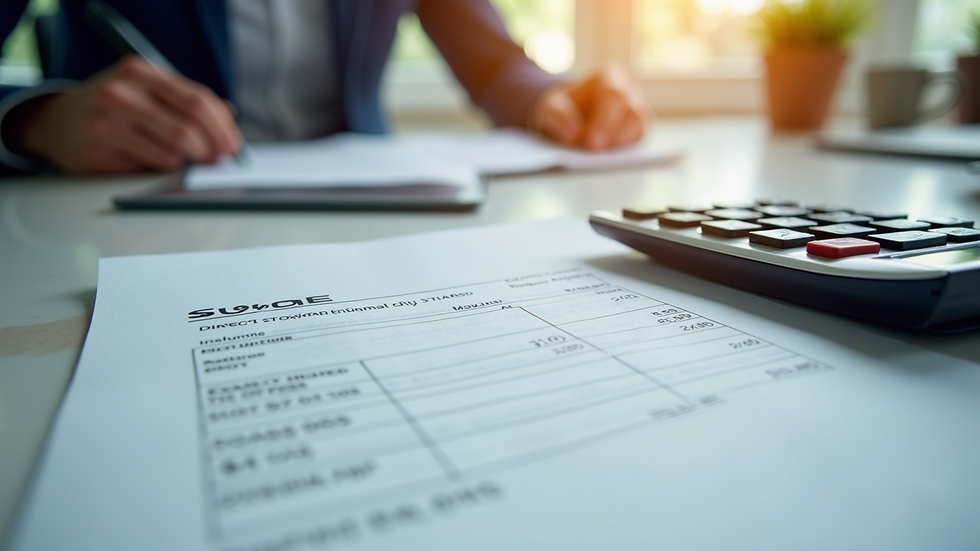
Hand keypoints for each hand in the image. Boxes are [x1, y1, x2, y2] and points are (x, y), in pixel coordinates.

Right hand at [17, 56, 241, 173]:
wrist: (58, 122)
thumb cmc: (114, 107)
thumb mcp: (147, 91)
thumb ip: (187, 101)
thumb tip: (229, 120)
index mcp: (140, 72)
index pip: (197, 100)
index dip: (222, 127)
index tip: (233, 146)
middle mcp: (120, 93)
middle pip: (187, 130)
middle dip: (210, 151)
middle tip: (216, 161)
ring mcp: (105, 123)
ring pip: (170, 155)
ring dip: (185, 163)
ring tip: (182, 159)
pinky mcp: (97, 153)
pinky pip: (147, 170)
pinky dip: (159, 171)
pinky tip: (151, 162)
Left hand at [530, 63, 649, 150]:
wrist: (568, 116)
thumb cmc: (562, 109)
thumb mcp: (550, 107)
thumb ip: (558, 115)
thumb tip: (574, 133)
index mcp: (607, 77)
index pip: (613, 96)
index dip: (605, 120)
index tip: (592, 142)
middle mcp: (626, 89)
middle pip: (630, 109)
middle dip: (613, 133)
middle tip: (595, 151)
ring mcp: (636, 107)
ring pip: (639, 123)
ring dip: (620, 142)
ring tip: (601, 155)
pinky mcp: (638, 125)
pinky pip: (639, 136)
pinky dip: (625, 147)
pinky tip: (610, 155)